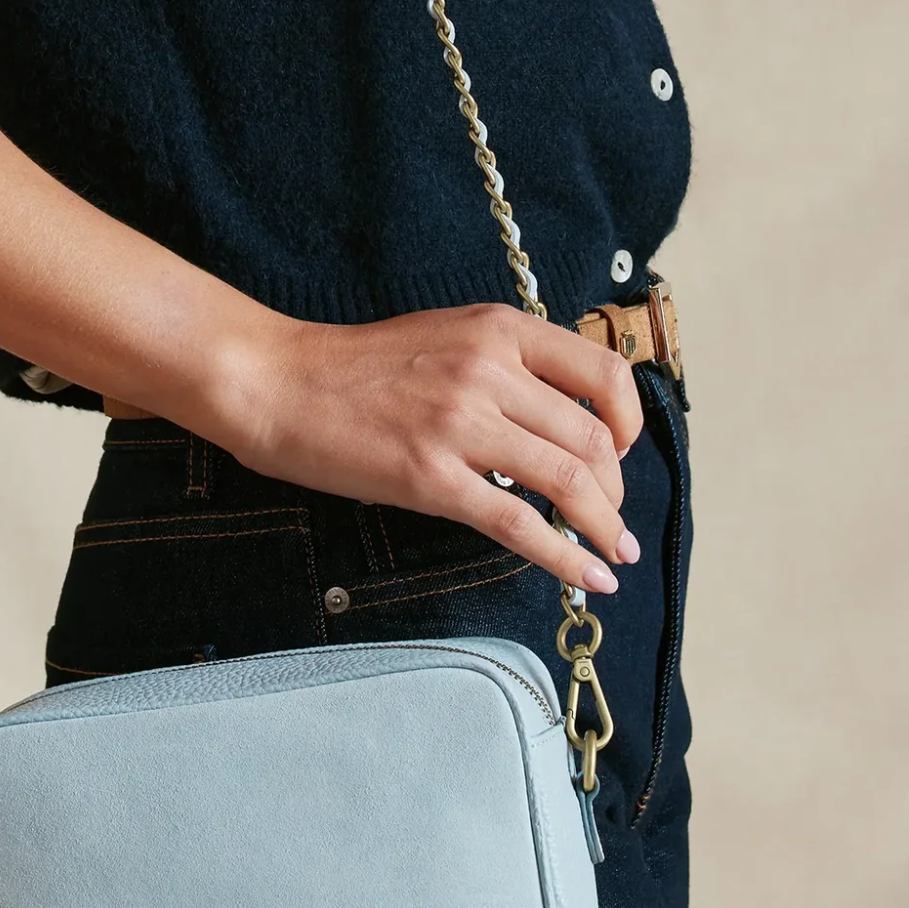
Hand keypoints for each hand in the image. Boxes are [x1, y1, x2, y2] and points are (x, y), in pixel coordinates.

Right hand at [206, 302, 643, 590]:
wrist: (278, 382)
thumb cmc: (353, 367)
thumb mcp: (444, 337)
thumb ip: (503, 366)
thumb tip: (555, 420)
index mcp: (498, 330)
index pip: (603, 373)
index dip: (630, 420)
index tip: (624, 451)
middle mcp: (490, 370)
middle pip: (592, 439)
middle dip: (614, 490)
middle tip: (610, 518)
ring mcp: (461, 424)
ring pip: (569, 480)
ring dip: (604, 525)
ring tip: (612, 552)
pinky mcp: (432, 477)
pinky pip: (520, 523)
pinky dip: (566, 557)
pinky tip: (589, 577)